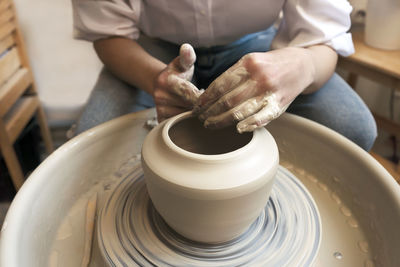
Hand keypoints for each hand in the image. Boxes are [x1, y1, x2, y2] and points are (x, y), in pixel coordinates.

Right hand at [153, 43, 202, 121]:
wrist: (160, 85)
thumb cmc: (177, 74)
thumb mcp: (182, 64)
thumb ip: (187, 57)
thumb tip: (186, 48)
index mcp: (167, 82)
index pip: (192, 95)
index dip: (204, 97)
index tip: (210, 96)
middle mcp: (160, 97)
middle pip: (190, 108)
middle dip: (202, 107)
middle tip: (209, 104)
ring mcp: (160, 110)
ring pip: (186, 119)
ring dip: (196, 117)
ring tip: (201, 109)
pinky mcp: (160, 121)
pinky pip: (179, 127)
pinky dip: (188, 124)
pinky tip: (193, 118)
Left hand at [193, 47, 315, 132]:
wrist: (301, 65)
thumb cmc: (269, 66)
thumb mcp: (250, 61)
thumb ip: (233, 76)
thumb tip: (209, 94)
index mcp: (248, 64)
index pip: (220, 85)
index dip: (205, 99)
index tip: (196, 107)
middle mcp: (258, 77)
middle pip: (227, 100)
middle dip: (209, 112)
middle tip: (199, 119)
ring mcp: (269, 92)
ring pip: (240, 111)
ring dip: (221, 121)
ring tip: (210, 125)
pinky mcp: (279, 104)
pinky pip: (262, 118)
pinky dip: (249, 125)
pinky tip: (238, 129)